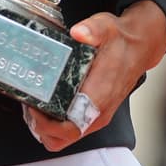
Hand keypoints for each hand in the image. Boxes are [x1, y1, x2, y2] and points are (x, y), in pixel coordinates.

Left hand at [21, 0, 165, 151]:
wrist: (137, 48)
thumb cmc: (120, 41)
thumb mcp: (106, 28)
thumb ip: (92, 30)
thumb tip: (79, 33)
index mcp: (99, 96)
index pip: (71, 127)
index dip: (46, 124)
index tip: (32, 106)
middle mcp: (98, 112)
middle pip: (63, 138)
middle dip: (40, 126)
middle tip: (28, 103)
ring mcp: (96, 115)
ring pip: (65, 137)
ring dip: (45, 126)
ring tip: (33, 104)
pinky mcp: (93, 112)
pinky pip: (71, 128)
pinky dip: (54, 123)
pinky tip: (45, 103)